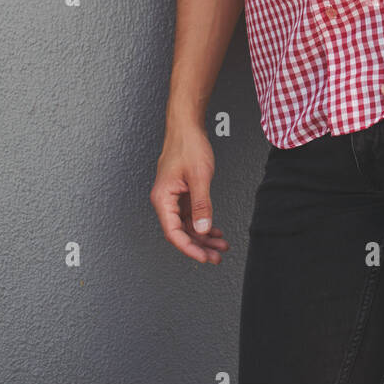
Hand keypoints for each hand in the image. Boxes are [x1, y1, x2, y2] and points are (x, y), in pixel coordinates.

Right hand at [150, 125, 229, 264]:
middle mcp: (165, 201)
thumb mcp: (199, 176)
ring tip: (221, 245)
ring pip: (188, 225)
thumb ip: (201, 205)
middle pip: (181, 232)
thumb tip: (202, 229)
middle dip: (199, 246)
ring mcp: (174, 197)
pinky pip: (191, 215)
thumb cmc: (188, 145)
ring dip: (204, 236)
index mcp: (163, 198)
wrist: (187, 126)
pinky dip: (203, 223)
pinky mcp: (182, 193)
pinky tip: (215, 230)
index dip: (189, 248)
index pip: (174, 233)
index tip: (204, 257)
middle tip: (216, 256)